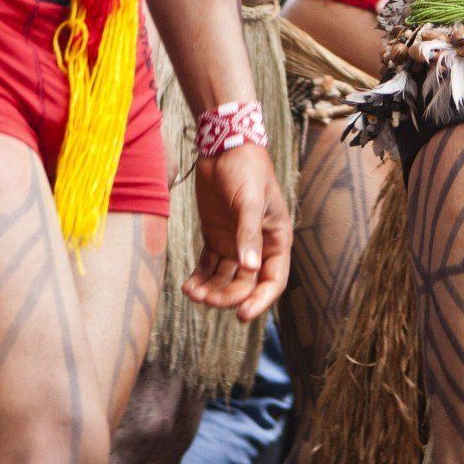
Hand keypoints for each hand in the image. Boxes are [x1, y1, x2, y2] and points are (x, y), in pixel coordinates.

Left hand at [181, 142, 289, 322]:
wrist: (223, 147)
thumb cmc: (246, 169)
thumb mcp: (250, 200)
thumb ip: (249, 233)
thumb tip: (251, 268)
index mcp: (276, 239)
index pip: (273, 280)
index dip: (259, 301)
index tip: (241, 316)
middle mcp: (257, 246)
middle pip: (245, 285)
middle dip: (227, 296)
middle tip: (206, 299)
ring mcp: (235, 244)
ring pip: (225, 280)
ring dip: (211, 291)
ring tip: (192, 293)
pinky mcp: (216, 238)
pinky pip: (209, 267)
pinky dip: (200, 279)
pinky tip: (188, 286)